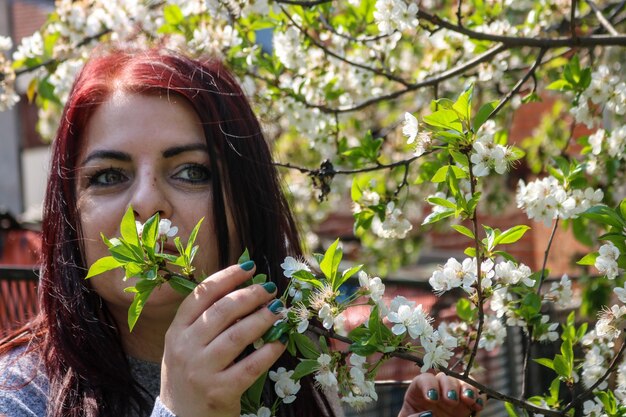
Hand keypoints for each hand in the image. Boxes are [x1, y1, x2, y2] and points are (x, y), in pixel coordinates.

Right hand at [160, 262, 285, 416]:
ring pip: (237, 336)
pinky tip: (280, 342)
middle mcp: (185, 348)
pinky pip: (250, 367)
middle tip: (270, 289)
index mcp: (176, 331)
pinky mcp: (219, 392)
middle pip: (222, 311)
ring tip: (279, 310)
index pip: (202, 295)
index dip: (227, 277)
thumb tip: (244, 289)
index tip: (250, 268)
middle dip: (251, 295)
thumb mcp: (186, 345)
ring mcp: (201, 371)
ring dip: (263, 319)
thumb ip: (206, 320)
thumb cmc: (189, 375)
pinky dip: (269, 352)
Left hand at [398, 372, 486, 416]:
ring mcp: (453, 396)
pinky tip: (478, 405)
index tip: (432, 398)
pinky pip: (476, 396)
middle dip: (449, 386)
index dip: (429, 385)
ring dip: (467, 388)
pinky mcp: (466, 406)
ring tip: (469, 399)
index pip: (424, 379)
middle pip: (444, 378)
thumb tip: (427, 414)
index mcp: (419, 391)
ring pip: (462, 383)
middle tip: (451, 400)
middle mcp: (437, 390)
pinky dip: (479, 398)